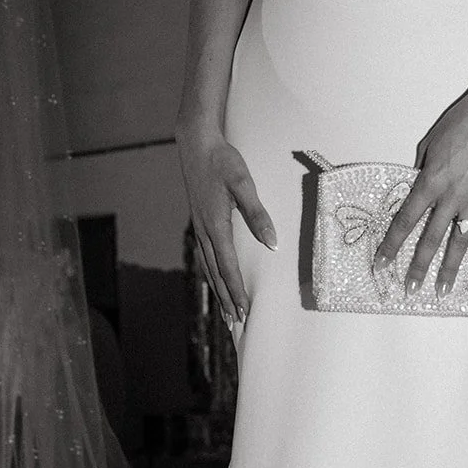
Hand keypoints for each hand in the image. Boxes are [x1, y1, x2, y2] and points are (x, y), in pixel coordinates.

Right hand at [176, 121, 275, 324]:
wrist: (196, 143)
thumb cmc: (222, 161)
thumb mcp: (244, 184)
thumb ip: (257, 214)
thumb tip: (271, 243)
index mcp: (215, 225)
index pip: (228, 266)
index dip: (236, 290)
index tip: (244, 311)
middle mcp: (204, 230)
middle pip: (216, 273)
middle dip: (226, 299)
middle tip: (234, 323)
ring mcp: (199, 226)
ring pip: (208, 267)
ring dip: (218, 290)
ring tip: (225, 311)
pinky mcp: (200, 221)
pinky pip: (205, 255)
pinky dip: (211, 273)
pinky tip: (216, 279)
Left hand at [374, 81, 467, 296]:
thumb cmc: (460, 124)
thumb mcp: (429, 144)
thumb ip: (421, 170)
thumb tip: (417, 189)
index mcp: (430, 182)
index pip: (405, 219)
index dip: (392, 243)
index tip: (382, 262)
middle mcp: (451, 197)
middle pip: (430, 238)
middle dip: (418, 266)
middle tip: (409, 289)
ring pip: (460, 243)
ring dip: (450, 269)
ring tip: (442, 291)